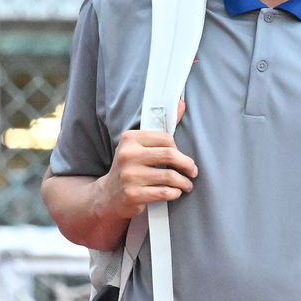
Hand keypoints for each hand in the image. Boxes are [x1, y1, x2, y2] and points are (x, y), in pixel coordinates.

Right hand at [101, 100, 196, 219]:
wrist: (108, 196)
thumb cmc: (130, 169)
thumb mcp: (139, 147)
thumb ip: (161, 129)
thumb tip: (181, 103)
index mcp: (129, 139)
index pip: (166, 138)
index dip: (179, 150)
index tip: (183, 159)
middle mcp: (127, 155)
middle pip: (170, 155)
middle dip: (187, 165)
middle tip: (192, 172)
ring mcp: (129, 176)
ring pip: (170, 177)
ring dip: (184, 182)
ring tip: (186, 185)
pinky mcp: (132, 195)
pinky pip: (164, 193)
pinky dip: (175, 193)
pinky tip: (175, 193)